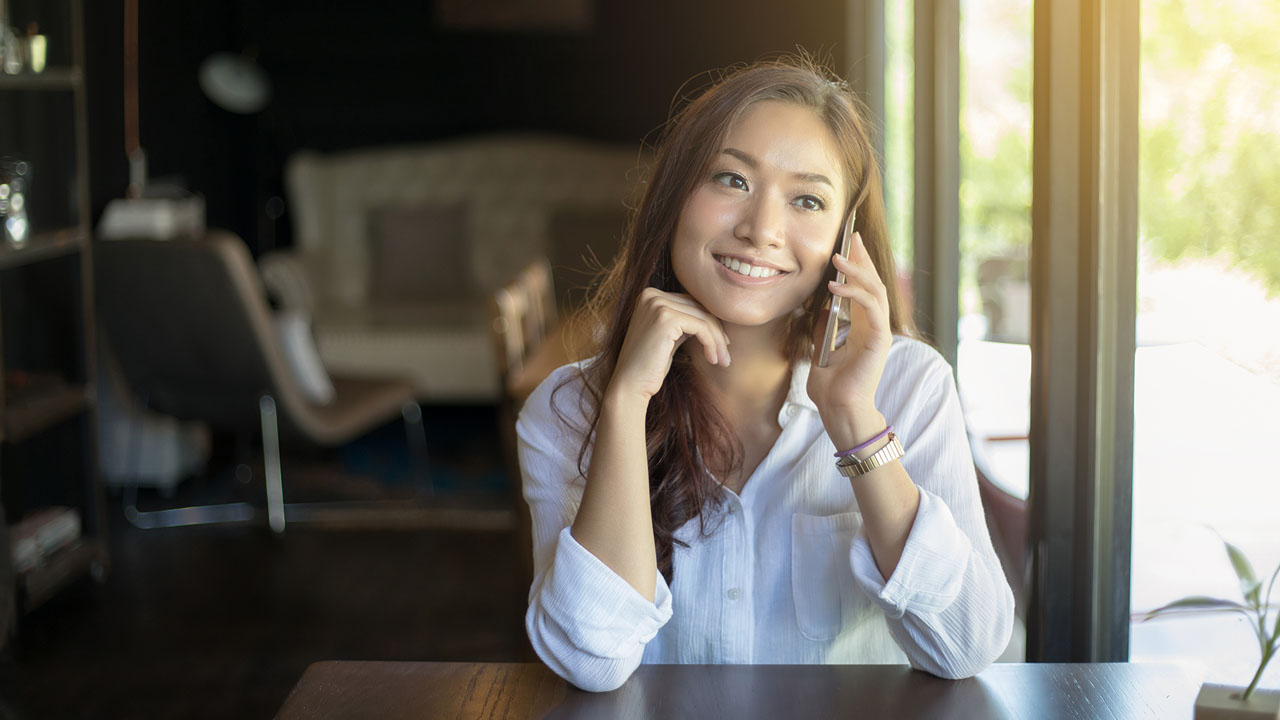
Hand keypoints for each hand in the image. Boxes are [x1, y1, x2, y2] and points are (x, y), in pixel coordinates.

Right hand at [608, 288, 731, 401]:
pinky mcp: (666, 318)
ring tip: (723, 360)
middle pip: (698, 307)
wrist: (630, 385)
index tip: (721, 344)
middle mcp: (651, 295)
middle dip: (717, 331)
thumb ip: (684, 322)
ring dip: (717, 340)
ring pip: (703, 317)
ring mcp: (657, 304)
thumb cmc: (650, 366)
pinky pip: (701, 327)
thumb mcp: (669, 337)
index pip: (690, 302)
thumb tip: (713, 318)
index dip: (709, 322)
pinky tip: (713, 359)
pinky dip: (712, 343)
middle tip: (725, 355)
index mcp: (649, 295)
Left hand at [807, 232, 892, 449]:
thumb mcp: (822, 347)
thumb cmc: (830, 385)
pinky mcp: (879, 341)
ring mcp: (879, 332)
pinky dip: (854, 294)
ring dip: (857, 272)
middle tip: (851, 237)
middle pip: (873, 282)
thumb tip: (821, 305)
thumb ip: (825, 325)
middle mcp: (875, 325)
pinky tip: (835, 287)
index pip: (864, 286)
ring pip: (875, 291)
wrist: (838, 410)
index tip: (850, 242)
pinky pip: (871, 309)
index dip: (859, 263)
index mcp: (863, 326)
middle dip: (862, 258)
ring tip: (837, 259)